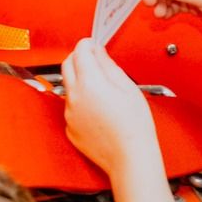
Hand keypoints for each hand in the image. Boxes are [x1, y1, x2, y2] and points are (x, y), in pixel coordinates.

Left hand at [60, 37, 163, 186]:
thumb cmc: (134, 126)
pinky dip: (81, 102)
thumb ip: (109, 66)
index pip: (80, 51)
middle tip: (93, 59)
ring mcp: (70, 113)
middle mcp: (75, 96)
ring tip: (101, 90)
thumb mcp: (128, 87)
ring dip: (79, 81)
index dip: (88, 43)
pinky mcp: (70, 127)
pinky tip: (98, 109)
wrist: (130, 157)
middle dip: (79, 57)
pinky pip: (71, 107)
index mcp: (90, 82)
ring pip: (69, 86)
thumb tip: (99, 52)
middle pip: (67, 64)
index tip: (93, 44)